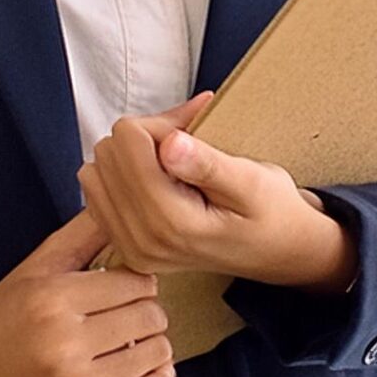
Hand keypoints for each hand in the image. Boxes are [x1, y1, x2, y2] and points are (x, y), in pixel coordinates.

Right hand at [0, 208, 175, 376]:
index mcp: (54, 300)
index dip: (132, 280)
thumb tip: (121, 201)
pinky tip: (129, 366)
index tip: (117, 286)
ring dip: (149, 342)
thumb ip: (83, 234)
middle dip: (143, 309)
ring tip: (123, 340)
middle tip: (120, 313)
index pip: (135, 280)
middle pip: (151, 315)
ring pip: (159, 351)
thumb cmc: (5, 318)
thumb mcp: (37, 266)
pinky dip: (153, 375)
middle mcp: (68, 346)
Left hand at [77, 91, 357, 293]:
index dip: (162, 125)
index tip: (192, 135)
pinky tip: (159, 182)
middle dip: (146, 138)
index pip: (129, 139)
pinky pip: (97, 192)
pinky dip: (124, 176)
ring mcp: (130, 248)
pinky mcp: (124, 247)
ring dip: (131, 156)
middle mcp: (142, 241)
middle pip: (109, 150)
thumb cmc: (271, 211)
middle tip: (187, 148)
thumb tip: (169, 144)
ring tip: (174, 165)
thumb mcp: (252, 181)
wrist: (278, 252)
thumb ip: (207, 164)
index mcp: (172, 223)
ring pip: (97, 168)